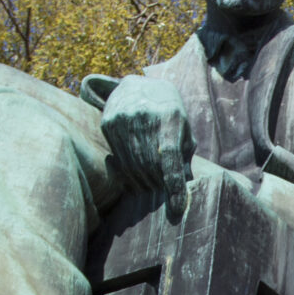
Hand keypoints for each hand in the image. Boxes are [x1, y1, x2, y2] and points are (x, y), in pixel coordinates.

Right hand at [86, 74, 193, 220]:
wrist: (137, 85)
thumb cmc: (167, 111)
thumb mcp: (182, 126)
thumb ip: (185, 152)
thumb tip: (185, 184)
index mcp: (170, 116)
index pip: (171, 159)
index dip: (174, 187)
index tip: (178, 209)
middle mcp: (145, 116)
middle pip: (151, 166)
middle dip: (159, 184)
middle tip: (162, 191)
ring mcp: (124, 118)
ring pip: (133, 166)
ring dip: (143, 181)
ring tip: (150, 185)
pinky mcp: (108, 122)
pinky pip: (119, 158)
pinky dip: (128, 171)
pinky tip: (135, 173)